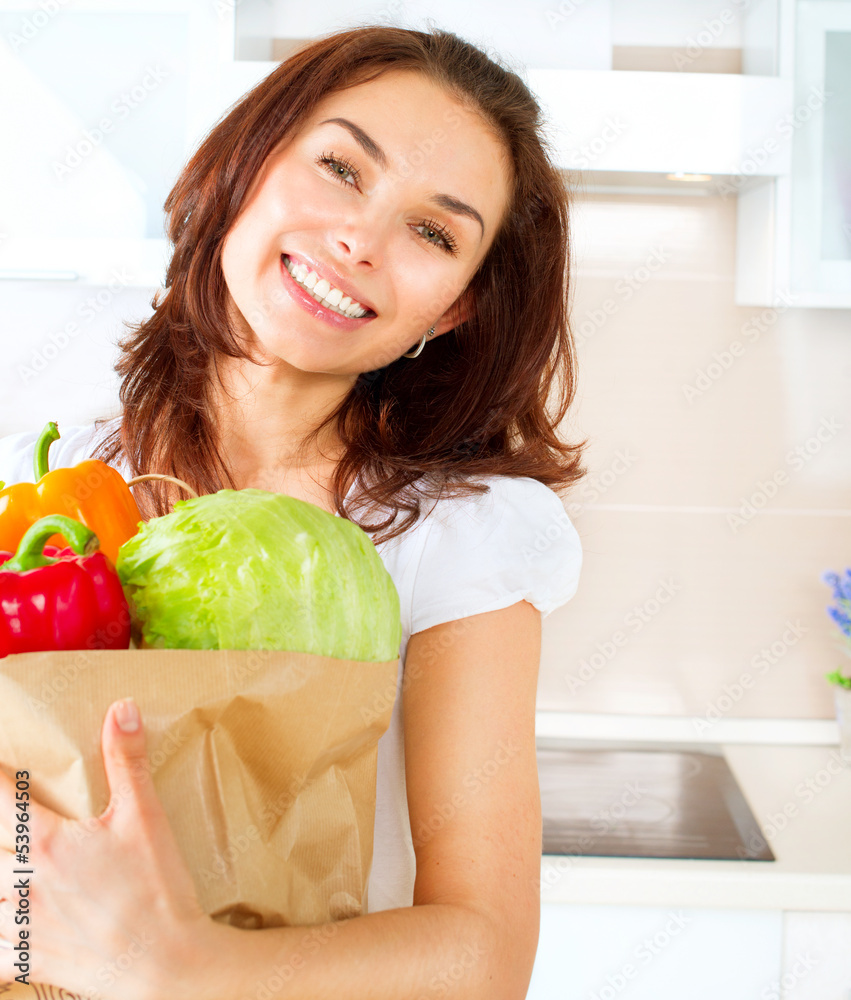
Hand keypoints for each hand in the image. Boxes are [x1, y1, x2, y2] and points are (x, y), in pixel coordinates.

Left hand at [0, 699, 214, 999]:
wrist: (167, 964)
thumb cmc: (157, 888)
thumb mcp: (147, 817)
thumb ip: (127, 761)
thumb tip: (121, 708)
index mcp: (47, 844)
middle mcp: (23, 883)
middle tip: (0, 828)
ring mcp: (22, 926)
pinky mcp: (29, 961)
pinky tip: (0, 926)